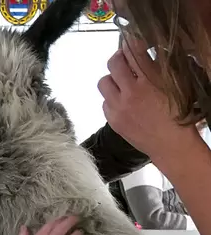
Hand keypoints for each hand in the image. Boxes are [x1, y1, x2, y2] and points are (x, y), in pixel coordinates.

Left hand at [98, 35, 198, 163]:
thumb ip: (159, 68)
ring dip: (112, 78)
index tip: (132, 40)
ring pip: (103, 82)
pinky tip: (123, 101)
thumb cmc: (179, 113)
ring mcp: (119, 107)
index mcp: (151, 79)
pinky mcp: (112, 120)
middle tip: (125, 59)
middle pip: (113, 62)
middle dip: (119, 57)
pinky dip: (112, 98)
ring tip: (122, 82)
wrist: (171, 144)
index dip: (131, 42)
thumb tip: (147, 53)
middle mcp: (131, 91)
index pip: (133, 50)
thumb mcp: (176, 84)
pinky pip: (104, 102)